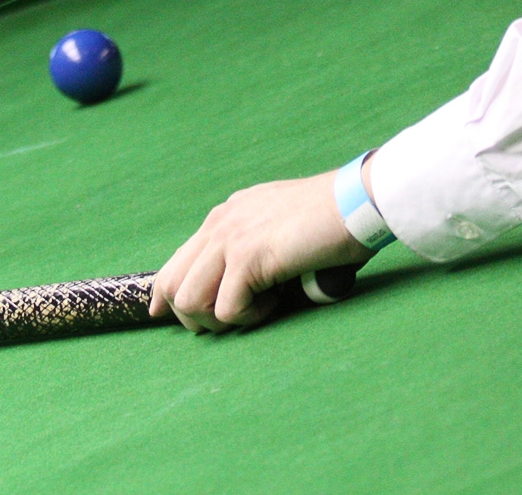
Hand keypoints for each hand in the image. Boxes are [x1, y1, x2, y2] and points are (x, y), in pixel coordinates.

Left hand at [149, 172, 372, 331]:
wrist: (357, 200)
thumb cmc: (330, 220)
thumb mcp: (278, 228)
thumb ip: (254, 247)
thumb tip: (243, 288)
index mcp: (225, 217)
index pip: (175, 263)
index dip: (165, 295)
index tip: (164, 315)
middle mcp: (220, 225)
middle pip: (172, 285)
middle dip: (192, 316)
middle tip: (229, 320)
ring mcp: (230, 239)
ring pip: (190, 301)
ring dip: (220, 319)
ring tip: (256, 310)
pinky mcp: (248, 257)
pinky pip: (227, 310)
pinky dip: (251, 317)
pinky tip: (277, 301)